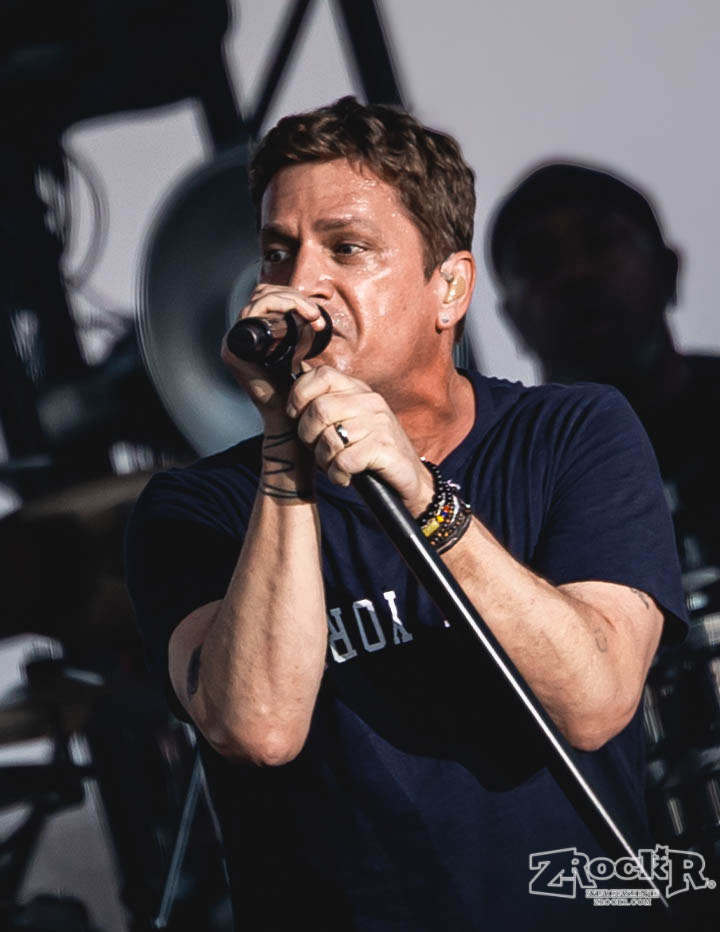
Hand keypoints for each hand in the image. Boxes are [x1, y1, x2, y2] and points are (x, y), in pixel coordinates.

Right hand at [221, 284, 326, 428]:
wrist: (288, 415)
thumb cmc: (294, 387)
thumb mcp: (298, 351)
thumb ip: (297, 332)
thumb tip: (313, 311)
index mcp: (253, 333)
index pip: (265, 297)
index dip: (291, 297)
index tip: (316, 314)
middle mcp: (240, 335)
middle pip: (261, 294)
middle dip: (293, 296)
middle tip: (316, 315)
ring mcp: (233, 341)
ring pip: (257, 299)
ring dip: (290, 299)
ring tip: (313, 316)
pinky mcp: (232, 349)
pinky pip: (251, 313)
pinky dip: (278, 305)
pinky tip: (302, 317)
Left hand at [288, 366, 433, 515]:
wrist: (408, 479)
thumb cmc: (368, 452)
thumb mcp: (346, 422)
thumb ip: (322, 408)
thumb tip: (286, 396)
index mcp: (358, 390)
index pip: (321, 374)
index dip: (299, 395)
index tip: (295, 416)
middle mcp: (370, 402)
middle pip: (319, 409)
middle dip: (308, 435)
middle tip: (316, 449)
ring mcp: (380, 424)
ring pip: (330, 438)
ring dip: (323, 459)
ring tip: (333, 465)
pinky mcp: (385, 449)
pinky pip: (345, 460)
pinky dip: (338, 474)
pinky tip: (345, 476)